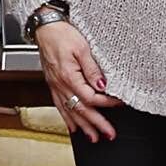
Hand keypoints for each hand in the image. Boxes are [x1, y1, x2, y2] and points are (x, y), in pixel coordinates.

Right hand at [36, 20, 116, 139]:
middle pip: (81, 109)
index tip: (120, 104)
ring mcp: (56, 85)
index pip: (91, 97)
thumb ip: (92, 69)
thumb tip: (102, 85)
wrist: (45, 28)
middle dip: (96, 124)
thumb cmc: (63, 34)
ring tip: (94, 138)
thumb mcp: (82, 48)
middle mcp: (61, 84)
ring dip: (83, 126)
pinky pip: (59, 105)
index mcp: (69, 76)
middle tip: (109, 135)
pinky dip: (67, 118)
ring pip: (70, 111)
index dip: (107, 103)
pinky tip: (73, 126)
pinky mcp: (53, 84)